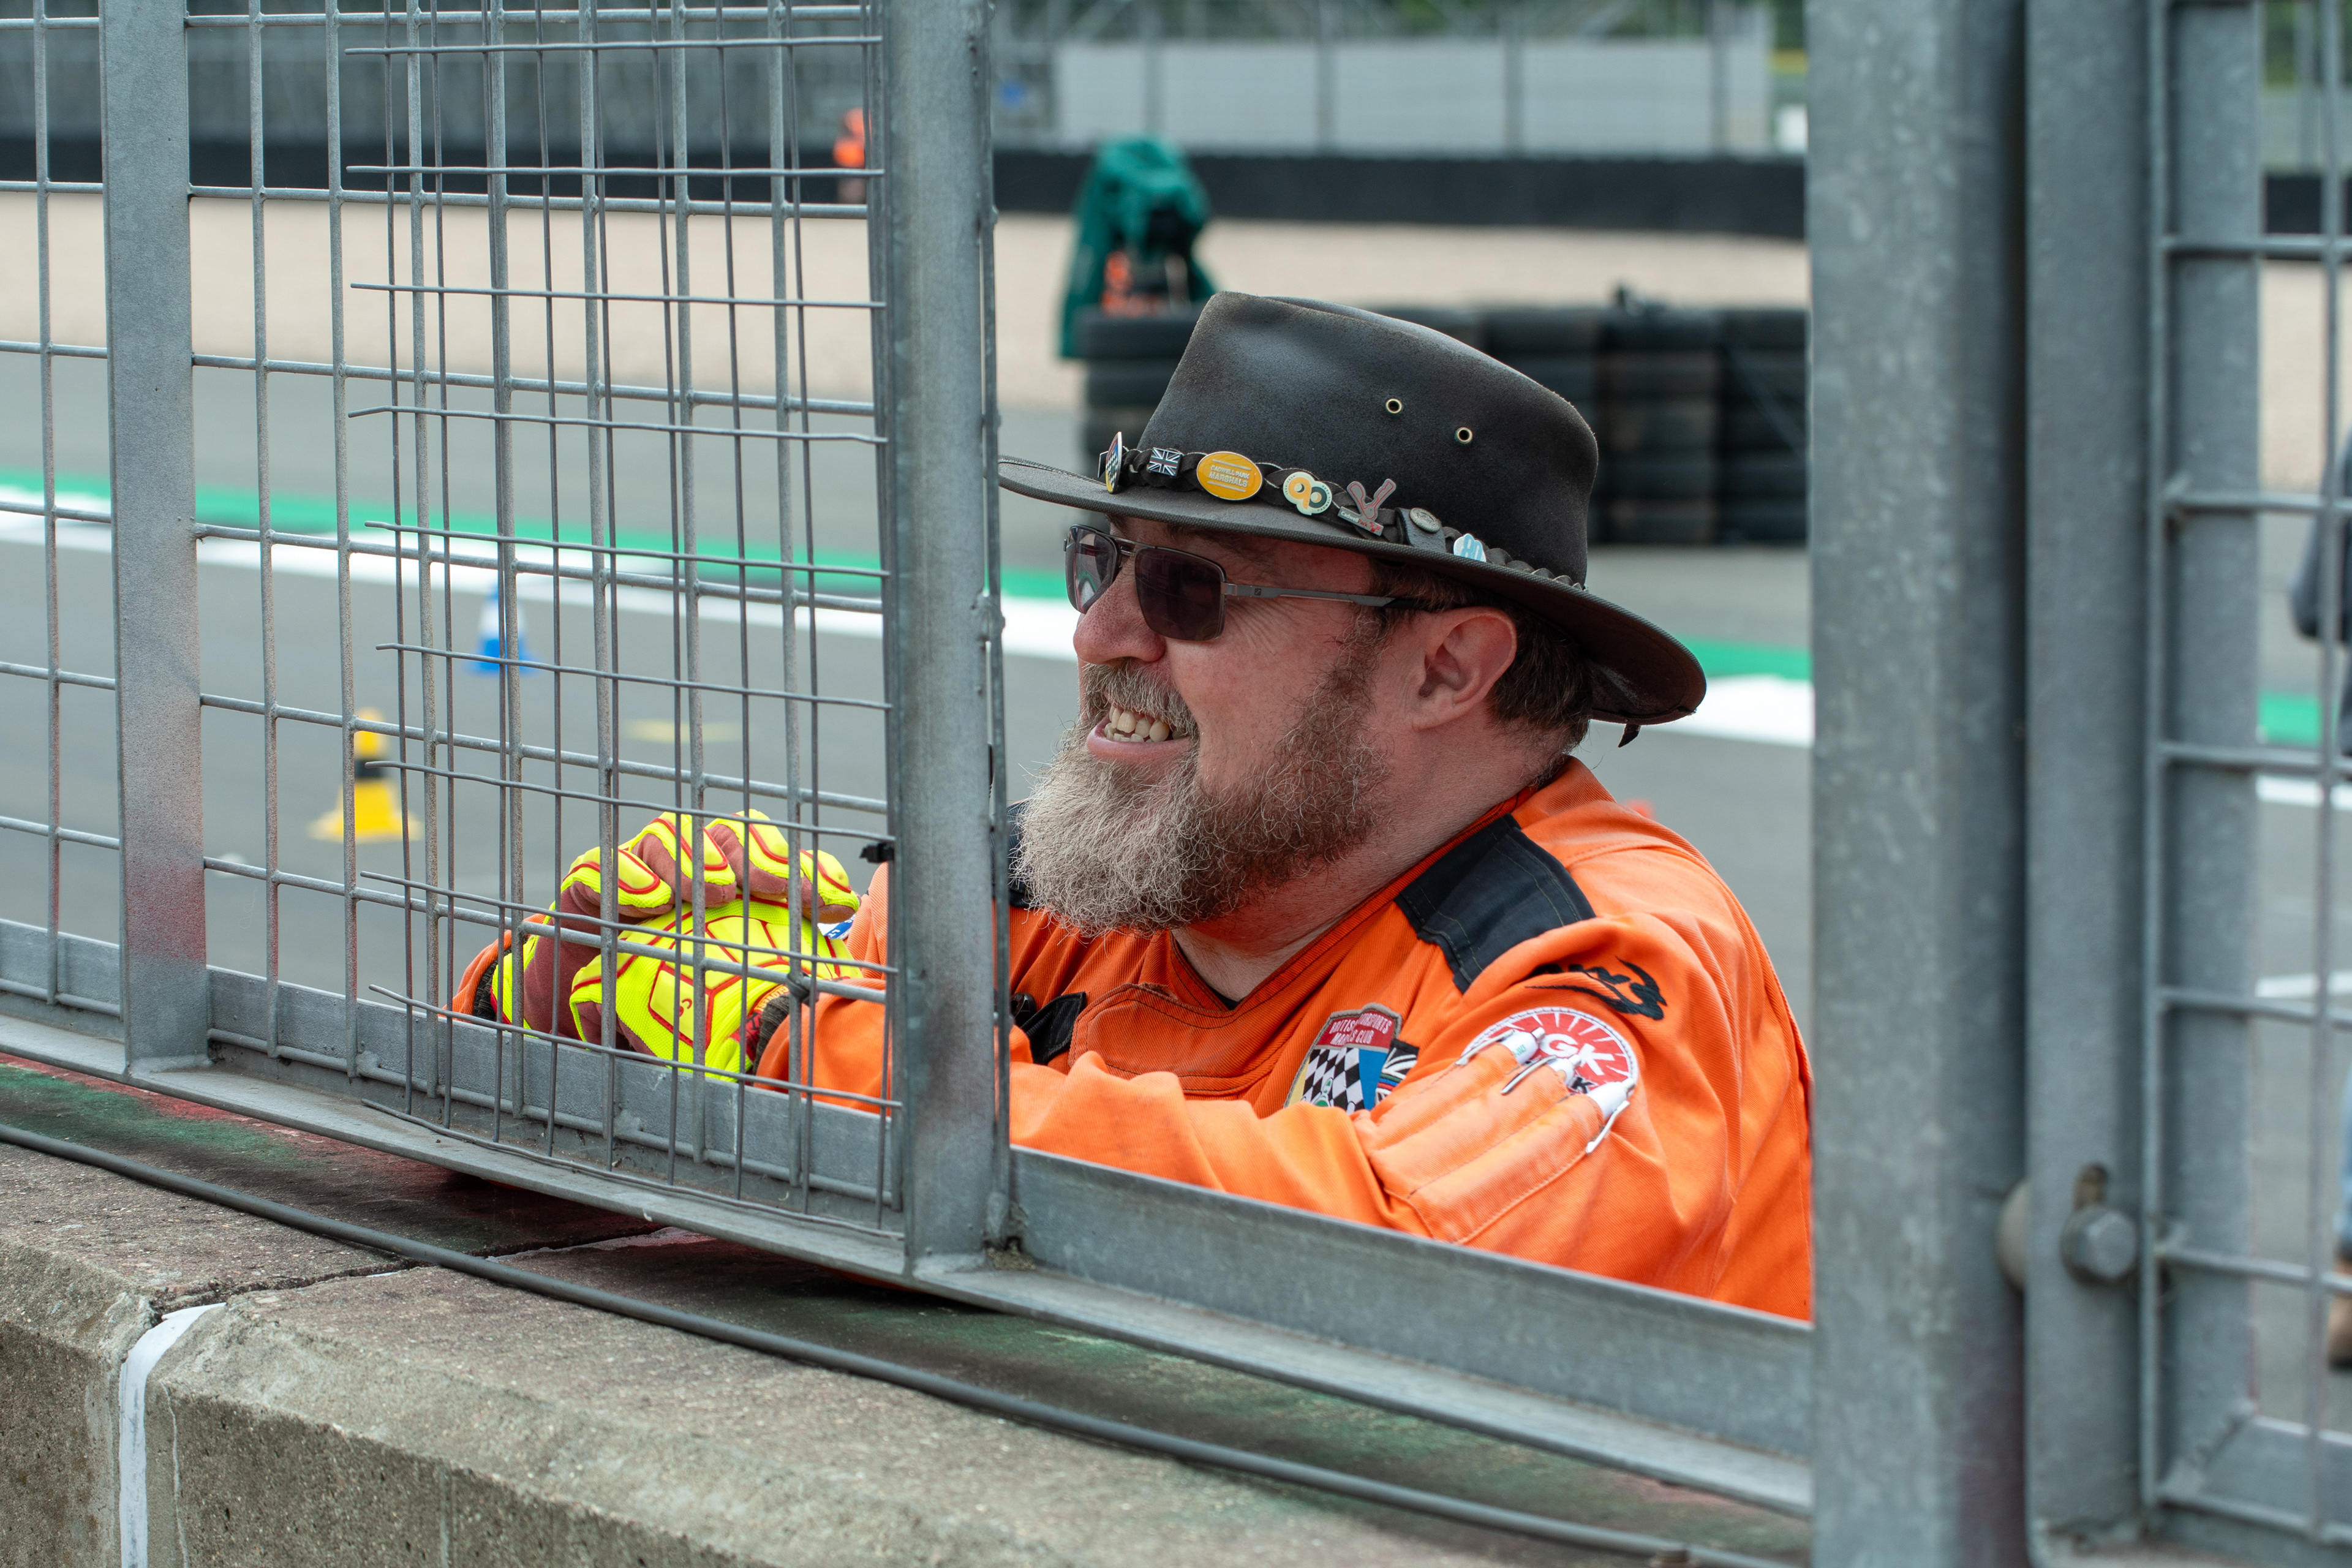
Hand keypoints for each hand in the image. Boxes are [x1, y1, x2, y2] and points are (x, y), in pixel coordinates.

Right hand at [472, 810, 858, 1074]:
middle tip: (773, 886)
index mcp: (731, 883)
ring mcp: (638, 870)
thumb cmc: (671, 998)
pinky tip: (649, 900)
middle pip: (727, 833)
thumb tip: (841, 982)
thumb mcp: (729, 992)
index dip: (809, 869)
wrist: (593, 1016)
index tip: (835, 903)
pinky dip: (625, 877)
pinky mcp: (589, 888)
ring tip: (714, 891)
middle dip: (756, 852)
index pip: (775, 854)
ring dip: (693, 859)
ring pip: (667, 835)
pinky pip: (599, 868)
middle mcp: (688, 867)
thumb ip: (773, 981)